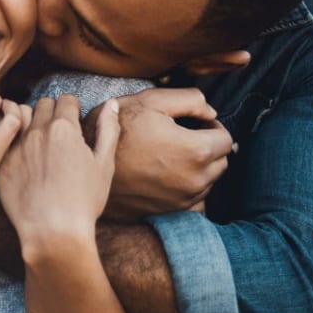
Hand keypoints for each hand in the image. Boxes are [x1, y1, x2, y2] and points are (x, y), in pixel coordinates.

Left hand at [0, 95, 119, 240]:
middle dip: (53, 112)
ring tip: (39, 138)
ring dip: (30, 120)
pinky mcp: (2, 164)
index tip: (75, 120)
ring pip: (20, 116)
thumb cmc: (84, 200)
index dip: (73, 108)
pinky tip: (24, 156)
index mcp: (65, 128)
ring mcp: (16, 147)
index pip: (66, 100)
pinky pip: (5, 139)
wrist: (53, 232)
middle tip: (59, 131)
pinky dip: (14, 140)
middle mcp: (37, 132)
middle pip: (43, 104)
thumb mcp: (105, 164)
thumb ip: (108, 130)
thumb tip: (112, 104)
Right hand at [82, 88, 231, 220]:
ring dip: (199, 168)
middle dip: (208, 147)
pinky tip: (168, 178)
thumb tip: (211, 112)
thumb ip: (190, 100)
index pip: (226, 138)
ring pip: (208, 182)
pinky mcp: (170, 213)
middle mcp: (196, 179)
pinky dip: (188, 190)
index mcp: (197, 150)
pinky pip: (194, 202)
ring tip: (170, 156)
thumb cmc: (118, 131)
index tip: (195, 123)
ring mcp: (183, 200)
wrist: (87, 166)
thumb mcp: (150, 101)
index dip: (211, 126)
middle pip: (221, 161)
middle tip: (183, 138)